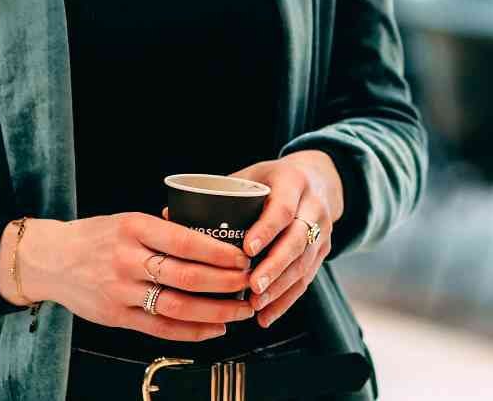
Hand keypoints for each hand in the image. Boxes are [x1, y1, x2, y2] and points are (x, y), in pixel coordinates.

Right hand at [6, 214, 252, 342]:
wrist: (50, 259)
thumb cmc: (96, 237)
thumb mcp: (127, 220)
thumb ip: (162, 230)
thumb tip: (210, 236)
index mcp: (134, 227)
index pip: (185, 241)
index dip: (218, 252)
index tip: (242, 257)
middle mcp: (127, 259)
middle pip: (186, 276)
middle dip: (225, 283)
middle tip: (249, 284)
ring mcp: (120, 290)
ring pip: (176, 306)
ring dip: (214, 312)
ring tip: (239, 312)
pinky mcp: (115, 316)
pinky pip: (159, 328)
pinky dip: (190, 331)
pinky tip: (212, 330)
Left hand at [232, 152, 344, 329]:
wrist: (318, 179)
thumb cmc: (273, 179)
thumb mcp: (252, 175)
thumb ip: (219, 194)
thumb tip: (169, 215)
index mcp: (293, 182)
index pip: (283, 209)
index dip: (266, 230)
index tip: (247, 250)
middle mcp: (313, 206)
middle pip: (298, 240)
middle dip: (275, 266)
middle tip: (253, 286)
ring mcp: (323, 230)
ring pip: (304, 263)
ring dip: (280, 287)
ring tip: (257, 305)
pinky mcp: (324, 251)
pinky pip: (307, 279)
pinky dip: (286, 300)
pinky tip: (267, 315)